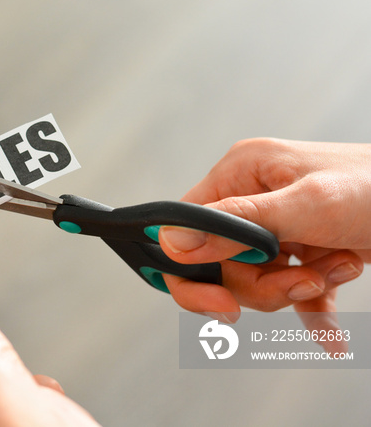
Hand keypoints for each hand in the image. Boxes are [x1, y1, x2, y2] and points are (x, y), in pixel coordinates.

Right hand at [159, 139, 369, 350]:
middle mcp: (252, 198)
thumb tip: (172, 243)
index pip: (185, 228)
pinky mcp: (302, 250)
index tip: (223, 304)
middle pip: (219, 264)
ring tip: (335, 272)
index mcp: (240, 173)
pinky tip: (331, 334)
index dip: (191, 270)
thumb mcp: (307, 207)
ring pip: (252, 281)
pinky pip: (288, 291)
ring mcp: (277, 226)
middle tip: (300, 282)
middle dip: (261, 285)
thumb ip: (237, 226)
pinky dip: (310, 311)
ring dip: (295, 290)